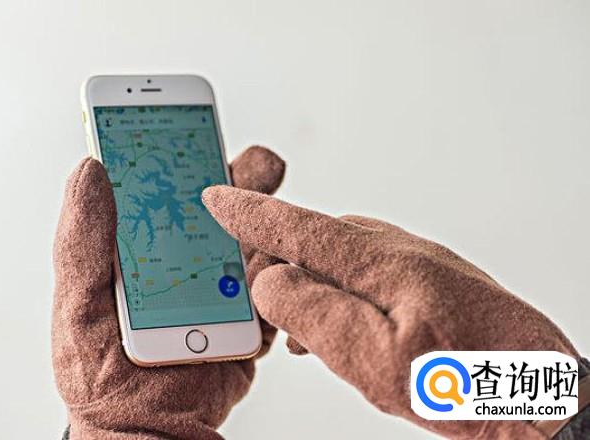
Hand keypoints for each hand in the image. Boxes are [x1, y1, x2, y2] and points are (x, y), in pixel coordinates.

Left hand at [52, 147, 284, 439]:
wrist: (146, 432)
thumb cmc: (102, 375)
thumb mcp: (79, 306)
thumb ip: (83, 242)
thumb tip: (90, 171)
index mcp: (143, 249)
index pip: (159, 189)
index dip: (172, 150)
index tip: (184, 118)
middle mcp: (186, 262)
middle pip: (219, 207)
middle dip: (241, 178)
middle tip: (256, 162)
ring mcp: (222, 289)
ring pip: (255, 241)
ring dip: (272, 218)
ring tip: (279, 207)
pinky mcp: (252, 318)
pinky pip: (277, 288)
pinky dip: (288, 271)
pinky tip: (290, 256)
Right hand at [202, 186, 579, 439]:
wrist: (537, 394)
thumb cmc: (467, 384)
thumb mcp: (373, 359)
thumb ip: (312, 313)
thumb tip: (270, 281)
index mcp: (380, 261)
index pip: (298, 226)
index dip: (251, 213)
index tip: (219, 194)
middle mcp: (397, 251)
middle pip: (316, 241)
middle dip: (278, 259)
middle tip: (253, 292)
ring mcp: (415, 264)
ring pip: (340, 261)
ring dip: (311, 286)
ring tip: (298, 332)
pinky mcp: (426, 282)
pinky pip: (365, 275)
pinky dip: (339, 294)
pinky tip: (338, 327)